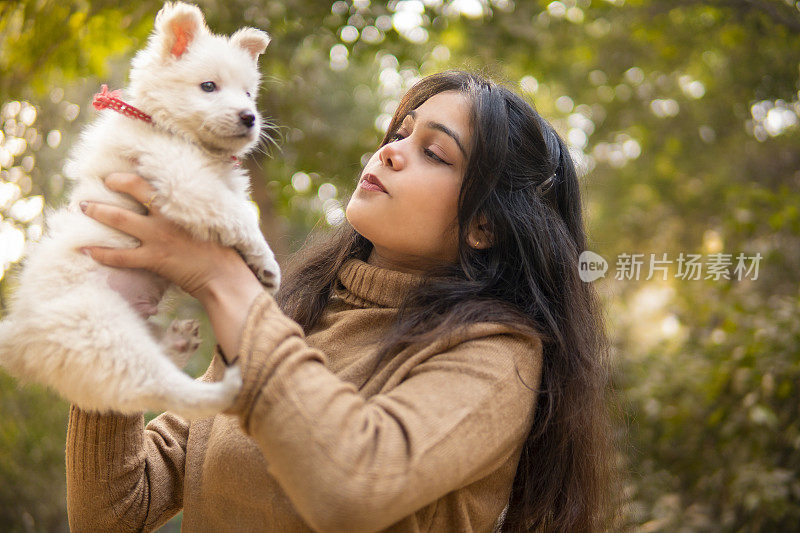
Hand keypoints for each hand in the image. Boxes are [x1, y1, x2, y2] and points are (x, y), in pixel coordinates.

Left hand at [80, 172, 257, 301]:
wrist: (225, 277)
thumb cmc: (226, 250)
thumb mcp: (218, 220)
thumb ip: (205, 207)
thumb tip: (203, 195)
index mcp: (183, 205)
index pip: (155, 180)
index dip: (136, 173)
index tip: (126, 167)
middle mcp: (167, 217)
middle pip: (133, 190)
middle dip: (113, 183)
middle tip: (100, 182)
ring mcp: (158, 238)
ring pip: (119, 220)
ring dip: (98, 212)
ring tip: (83, 207)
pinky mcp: (153, 259)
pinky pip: (120, 256)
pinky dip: (101, 253)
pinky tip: (86, 249)